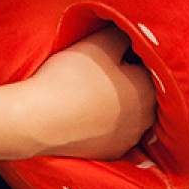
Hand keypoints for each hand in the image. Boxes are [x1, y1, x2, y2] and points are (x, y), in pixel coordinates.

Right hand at [20, 25, 156, 160]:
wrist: (39, 120)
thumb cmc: (72, 77)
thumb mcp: (100, 42)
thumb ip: (122, 34)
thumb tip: (133, 34)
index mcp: (148, 90)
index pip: (148, 63)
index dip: (130, 52)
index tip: (110, 48)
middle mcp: (146, 118)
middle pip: (141, 89)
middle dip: (128, 77)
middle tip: (101, 66)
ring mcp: (127, 140)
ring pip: (129, 112)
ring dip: (117, 101)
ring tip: (91, 89)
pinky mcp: (109, 154)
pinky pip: (113, 131)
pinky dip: (104, 121)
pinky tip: (85, 111)